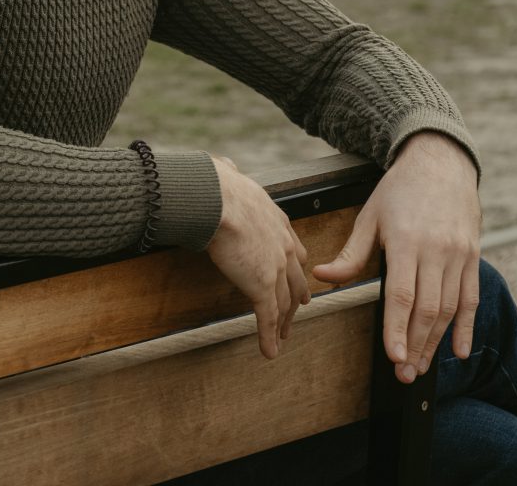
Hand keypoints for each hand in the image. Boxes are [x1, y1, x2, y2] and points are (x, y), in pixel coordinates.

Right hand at [207, 156, 310, 358]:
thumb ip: (233, 174)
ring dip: (283, 322)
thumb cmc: (216, 185)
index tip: (298, 271)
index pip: (293, 246)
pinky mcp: (261, 286)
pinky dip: (269, 337)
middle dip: (298, 296)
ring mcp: (275, 267)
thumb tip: (224, 165)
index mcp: (276, 219)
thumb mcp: (231, 174)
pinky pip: (267, 317)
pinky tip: (269, 352)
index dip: (296, 264)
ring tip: (281, 336)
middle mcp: (282, 244)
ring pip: (284, 302)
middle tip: (299, 308)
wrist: (217, 199)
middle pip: (295, 277)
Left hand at [313, 132, 480, 382]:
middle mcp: (435, 250)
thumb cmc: (399, 190)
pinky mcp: (471, 257)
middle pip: (427, 308)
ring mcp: (457, 255)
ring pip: (449, 308)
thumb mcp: (370, 216)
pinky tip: (459, 351)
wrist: (439, 162)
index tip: (392, 356)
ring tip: (420, 367)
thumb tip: (321, 277)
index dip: (397, 328)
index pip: (402, 294)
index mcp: (405, 241)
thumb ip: (350, 254)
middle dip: (415, 345)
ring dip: (436, 342)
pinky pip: (471, 299)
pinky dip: (467, 327)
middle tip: (403, 374)